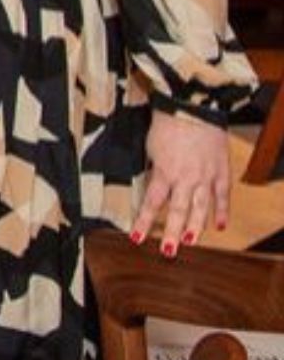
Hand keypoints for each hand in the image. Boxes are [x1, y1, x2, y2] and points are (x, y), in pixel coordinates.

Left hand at [131, 110, 232, 256]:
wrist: (193, 108)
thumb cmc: (167, 124)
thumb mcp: (151, 148)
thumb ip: (154, 169)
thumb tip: (153, 184)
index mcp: (164, 172)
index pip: (152, 203)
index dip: (144, 222)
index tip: (137, 237)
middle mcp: (185, 179)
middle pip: (177, 211)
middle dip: (170, 233)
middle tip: (167, 251)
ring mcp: (205, 177)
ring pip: (200, 208)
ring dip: (194, 227)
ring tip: (188, 242)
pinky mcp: (221, 172)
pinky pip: (222, 197)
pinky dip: (221, 212)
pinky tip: (218, 226)